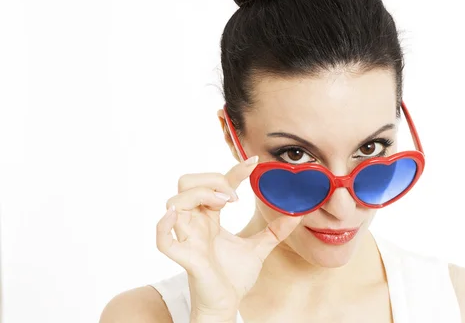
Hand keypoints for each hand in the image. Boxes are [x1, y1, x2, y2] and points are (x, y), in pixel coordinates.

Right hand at [156, 157, 302, 320]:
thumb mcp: (259, 248)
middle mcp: (195, 223)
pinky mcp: (185, 257)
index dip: (234, 171)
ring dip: (200, 195)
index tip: (254, 163)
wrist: (227, 304)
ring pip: (175, 201)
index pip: (215, 184)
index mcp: (209, 218)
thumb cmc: (233, 277)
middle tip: (234, 196)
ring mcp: (187, 238)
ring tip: (225, 205)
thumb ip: (275, 231)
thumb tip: (297, 214)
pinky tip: (179, 217)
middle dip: (211, 180)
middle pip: (187, 183)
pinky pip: (163, 239)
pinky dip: (165, 225)